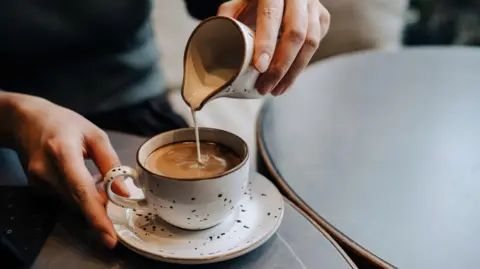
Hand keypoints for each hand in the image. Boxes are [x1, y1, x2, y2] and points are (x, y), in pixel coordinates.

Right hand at [11, 95, 128, 247]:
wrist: (28, 120)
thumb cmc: (64, 123)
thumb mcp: (95, 135)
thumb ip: (110, 162)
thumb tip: (124, 191)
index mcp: (62, 151)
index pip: (81, 190)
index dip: (96, 216)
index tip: (108, 235)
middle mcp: (46, 169)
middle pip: (78, 201)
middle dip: (100, 206)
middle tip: (115, 198)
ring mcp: (38, 180)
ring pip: (73, 202)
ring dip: (89, 198)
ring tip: (96, 177)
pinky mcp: (36, 186)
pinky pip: (65, 197)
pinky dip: (78, 193)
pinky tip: (81, 177)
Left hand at [218, 0, 329, 95]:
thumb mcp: (239, 1)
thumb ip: (229, 17)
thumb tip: (220, 44)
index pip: (271, 16)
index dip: (266, 43)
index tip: (258, 67)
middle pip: (296, 34)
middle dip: (280, 67)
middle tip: (265, 87)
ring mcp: (313, 6)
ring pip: (311, 43)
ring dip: (293, 72)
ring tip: (276, 90)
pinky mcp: (322, 18)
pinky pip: (316, 45)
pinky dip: (301, 66)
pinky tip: (287, 79)